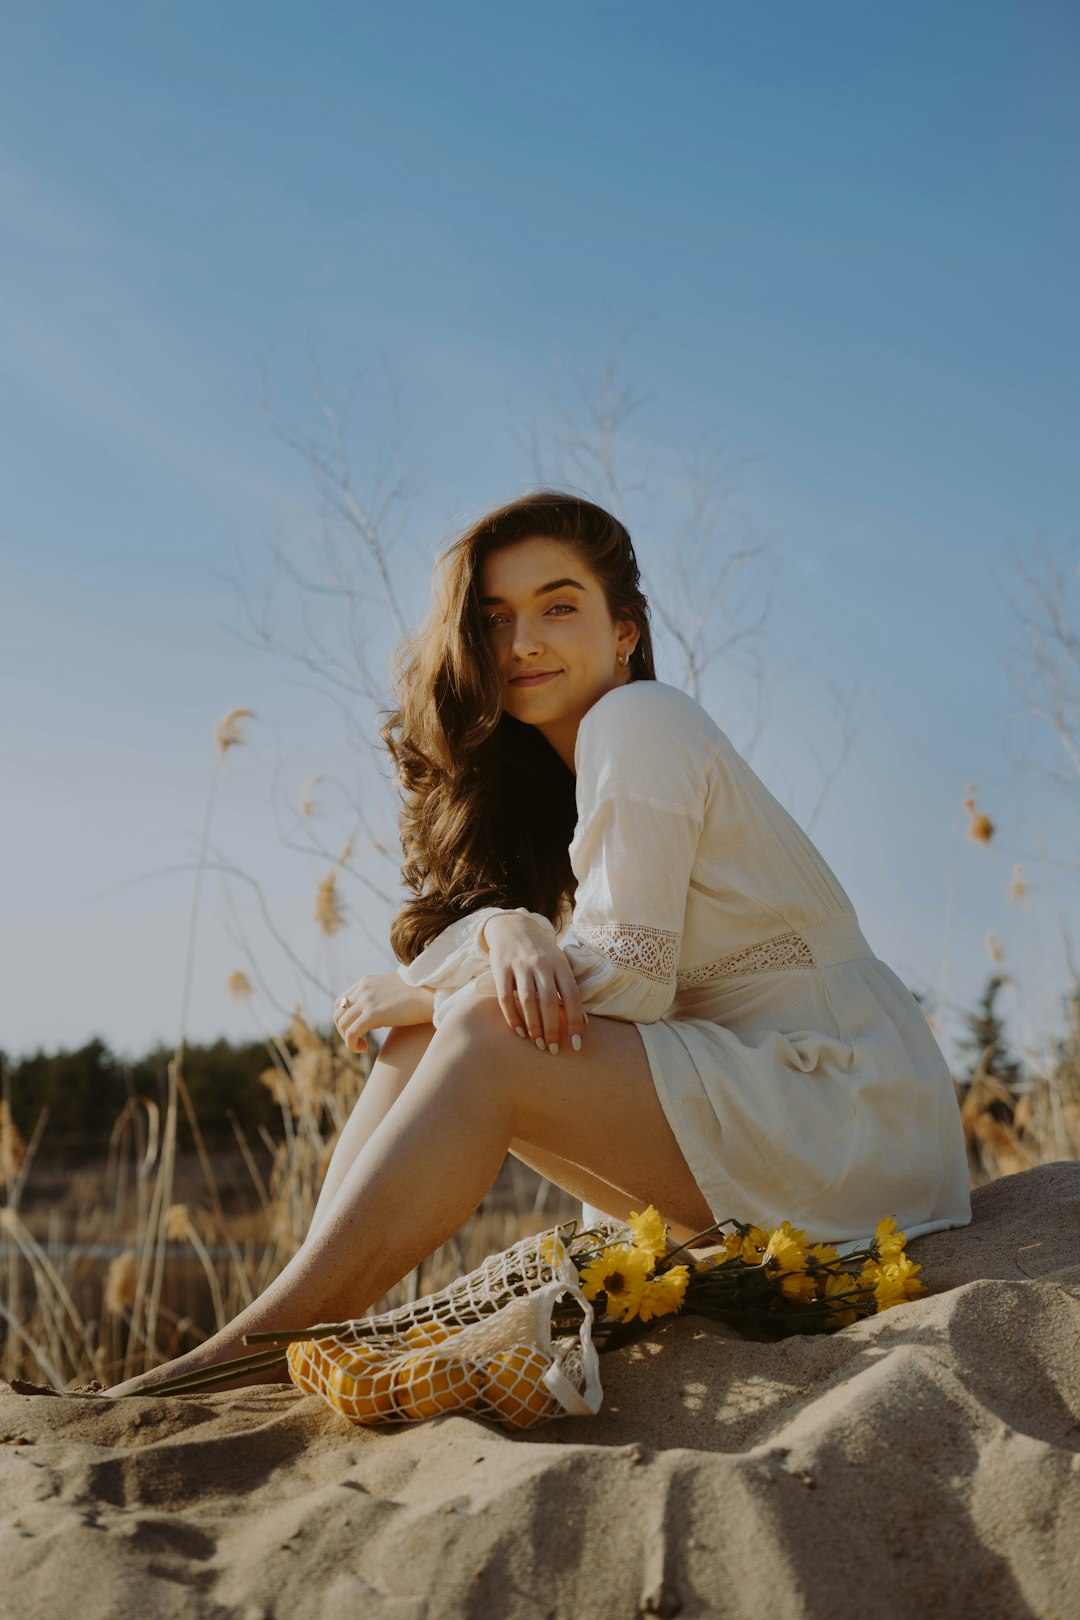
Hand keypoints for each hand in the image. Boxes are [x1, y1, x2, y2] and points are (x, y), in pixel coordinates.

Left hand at [333, 973, 435, 1053]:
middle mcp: (363, 989)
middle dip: (343, 1031)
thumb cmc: (422, 995)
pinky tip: (363, 1049)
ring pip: (342, 1024)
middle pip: (338, 1013)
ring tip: (361, 1047)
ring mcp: (367, 1000)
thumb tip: (375, 1018)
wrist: (435, 992)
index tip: (358, 1031)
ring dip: (348, 1040)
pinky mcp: (373, 1013)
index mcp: (367, 982)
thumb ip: (381, 999)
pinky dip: (351, 1045)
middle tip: (358, 1041)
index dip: (345, 1019)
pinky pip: (351, 1033)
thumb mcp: (395, 991)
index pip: (341, 1001)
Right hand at [482, 913, 586, 1054]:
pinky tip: (518, 1031)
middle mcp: (541, 964)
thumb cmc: (541, 952)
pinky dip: (512, 1017)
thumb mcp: (559, 964)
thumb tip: (582, 1023)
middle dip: (552, 1029)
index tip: (576, 1044)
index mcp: (560, 964)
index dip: (575, 1021)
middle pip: (549, 1001)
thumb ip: (568, 990)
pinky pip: (505, 997)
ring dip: (534, 1026)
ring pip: (528, 1001)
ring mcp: (520, 965)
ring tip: (538, 1044)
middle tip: (553, 1050)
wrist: (512, 926)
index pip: (572, 996)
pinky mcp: (501, 969)